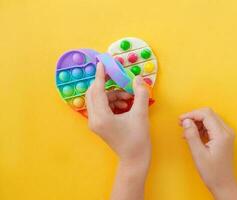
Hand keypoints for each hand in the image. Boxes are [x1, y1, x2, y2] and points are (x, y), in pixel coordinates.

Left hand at [86, 62, 150, 199]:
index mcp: (101, 117)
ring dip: (112, 94)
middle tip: (119, 79)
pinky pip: (102, 106)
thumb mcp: (141, 114)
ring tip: (128, 97)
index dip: (100, 75)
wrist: (134, 159)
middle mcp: (93, 119)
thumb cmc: (138, 139)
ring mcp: (95, 123)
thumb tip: (137, 78)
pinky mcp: (99, 125)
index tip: (102, 63)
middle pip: (93, 93)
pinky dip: (112, 102)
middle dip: (107, 84)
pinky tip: (125, 105)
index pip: (97, 90)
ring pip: (99, 99)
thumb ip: (140, 93)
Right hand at [180, 108, 236, 199]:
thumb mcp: (198, 154)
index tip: (180, 120)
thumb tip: (186, 121)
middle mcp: (227, 131)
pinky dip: (201, 127)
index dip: (191, 114)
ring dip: (197, 122)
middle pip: (208, 114)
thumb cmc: (212, 172)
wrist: (224, 184)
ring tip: (186, 132)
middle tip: (182, 124)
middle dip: (193, 116)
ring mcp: (226, 134)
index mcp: (222, 134)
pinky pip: (212, 125)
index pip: (206, 114)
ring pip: (210, 118)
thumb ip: (192, 135)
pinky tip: (193, 135)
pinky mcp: (224, 137)